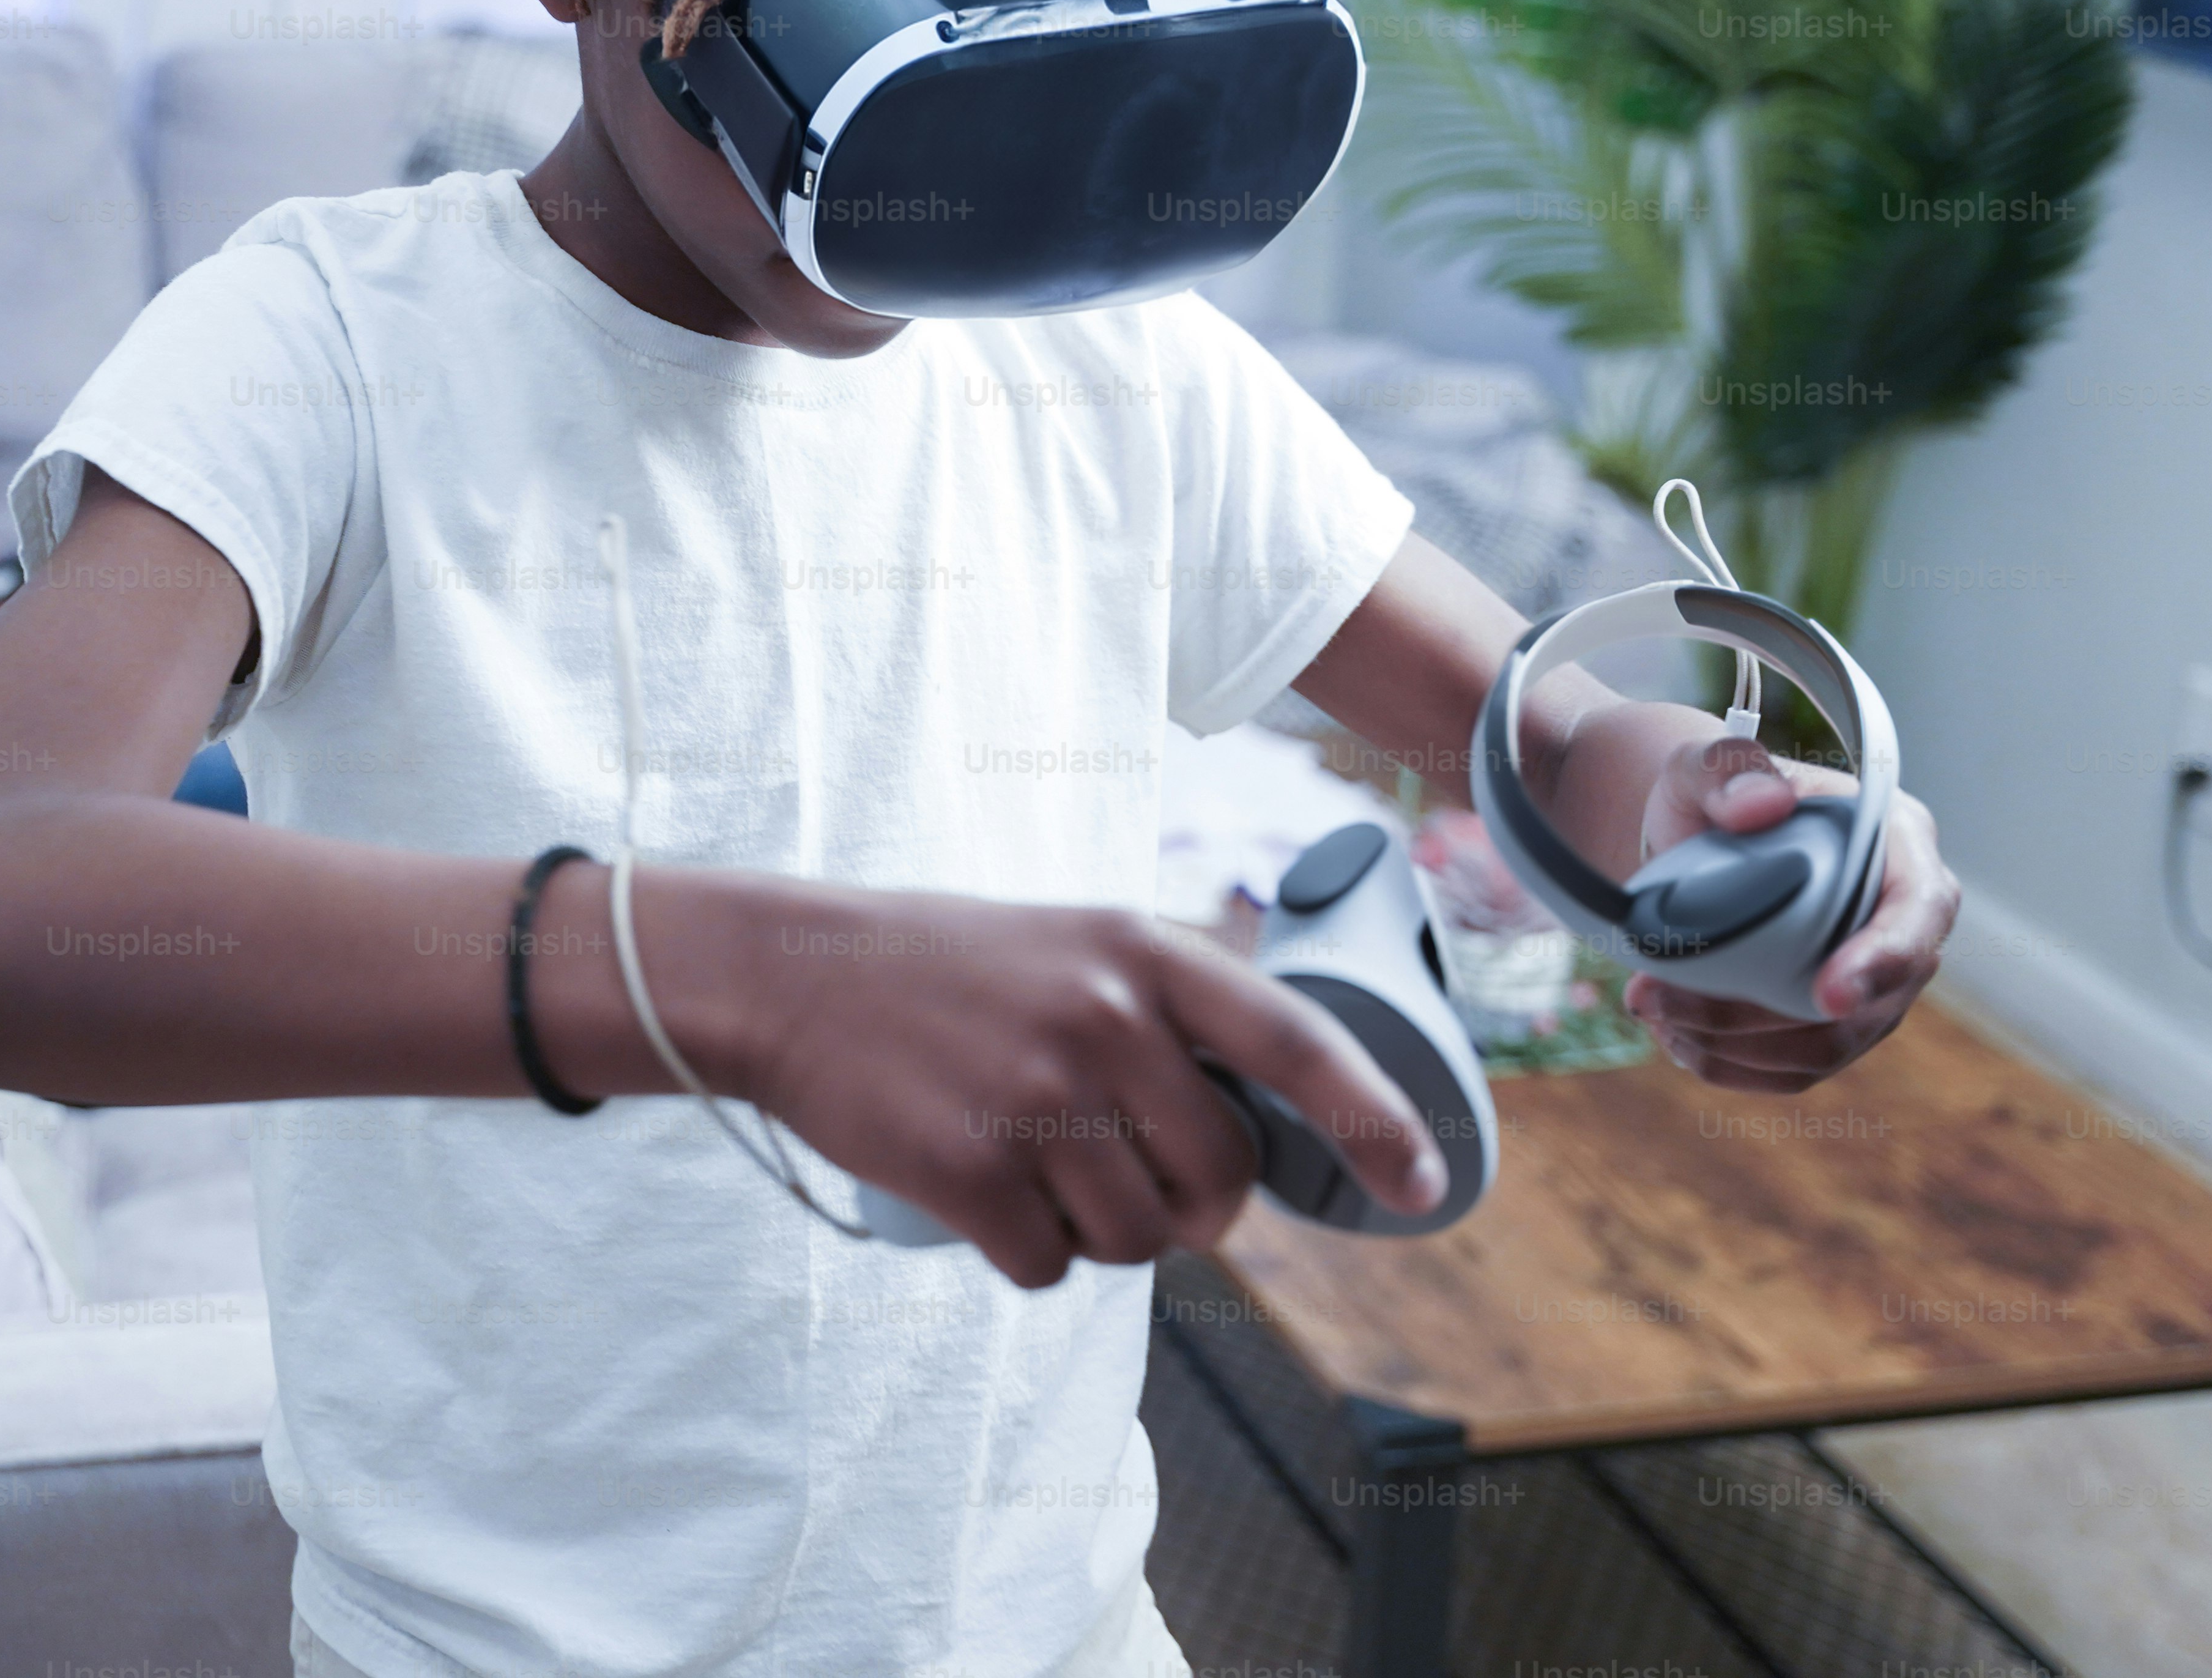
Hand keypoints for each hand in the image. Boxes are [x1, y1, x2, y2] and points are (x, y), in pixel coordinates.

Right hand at [707, 887, 1449, 1290]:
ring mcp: (1032, 1096)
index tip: (1424, 1185)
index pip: (1295, 1042)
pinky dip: (1026, 1256)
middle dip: (1188, 1207)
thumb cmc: (945, 968)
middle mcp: (1101, 1018)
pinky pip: (1048, 1268)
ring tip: (1033, 1167)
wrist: (788, 976)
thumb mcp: (1072, 943)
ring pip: (1134, 1240)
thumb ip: (1166, 1015)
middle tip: (1123, 1175)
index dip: (1373, 1120)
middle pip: (1218, 1180)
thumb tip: (1254, 1128)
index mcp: (1139, 952)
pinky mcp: (965, 1167)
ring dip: (1096, 1234)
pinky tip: (983, 1195)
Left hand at [1621, 734, 1957, 1090]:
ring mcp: (1869, 979)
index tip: (1825, 996)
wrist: (1690, 838)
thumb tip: (1762, 803)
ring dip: (1736, 1046)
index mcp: (1896, 847)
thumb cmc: (1714, 795)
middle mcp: (1897, 921)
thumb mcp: (1705, 765)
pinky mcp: (1827, 1021)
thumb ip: (1727, 768)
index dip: (1884, 958)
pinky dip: (1732, 1063)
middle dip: (1764, 1017)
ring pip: (1826, 1046)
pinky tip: (1676, 1039)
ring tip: (1652, 1011)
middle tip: (1659, 999)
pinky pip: (1794, 1067)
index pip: (1920, 910)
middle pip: (1869, 1002)